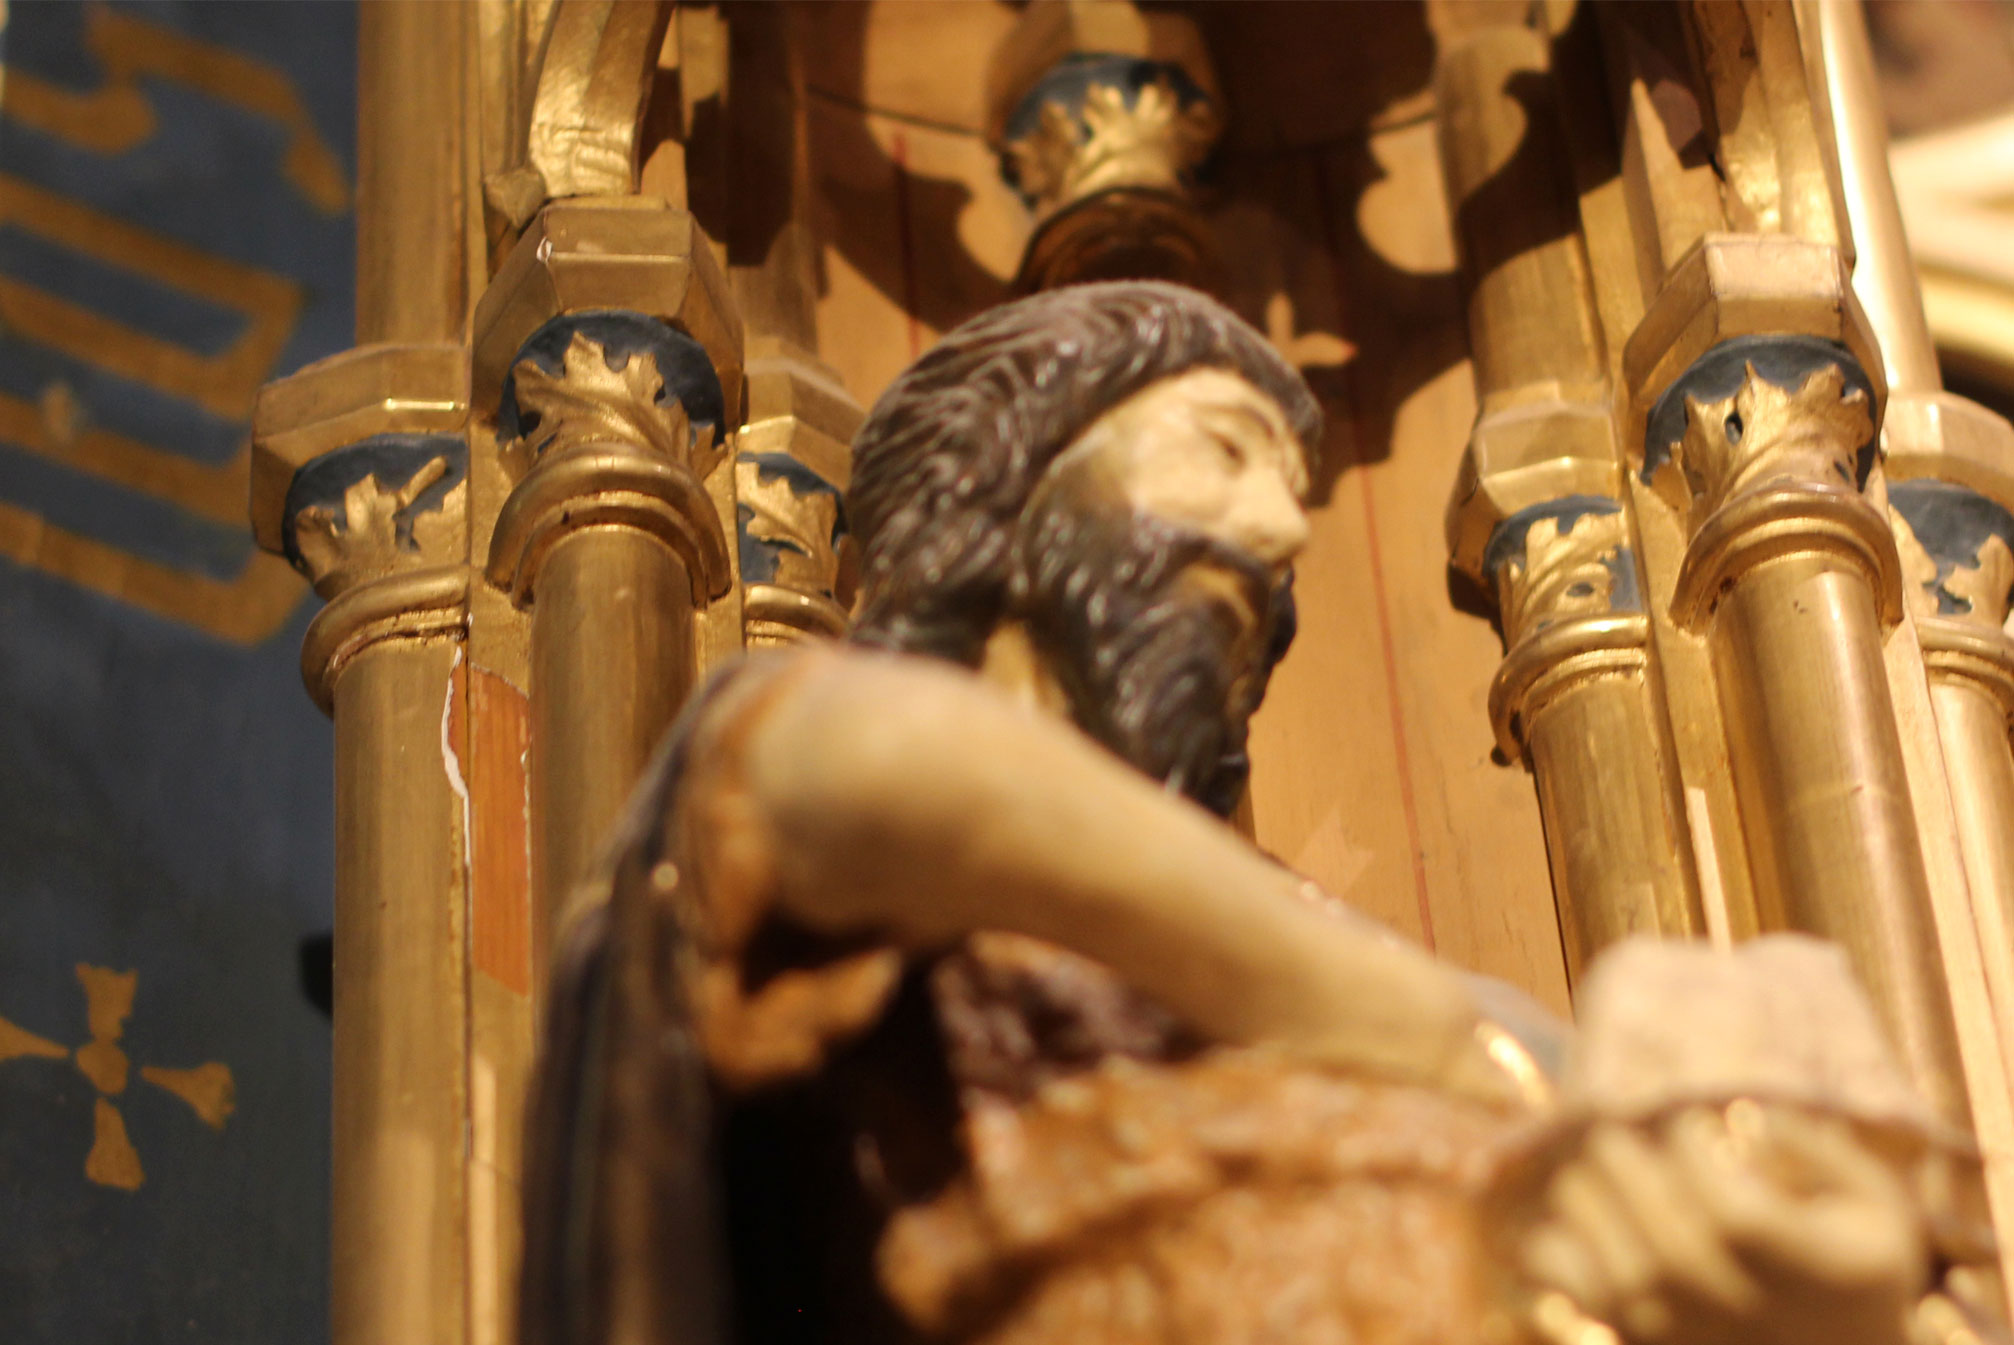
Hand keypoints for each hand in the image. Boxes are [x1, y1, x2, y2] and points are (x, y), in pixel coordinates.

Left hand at [1520, 1105, 1924, 1344]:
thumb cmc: (1849, 1260)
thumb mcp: (1870, 1200)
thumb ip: (1817, 1148)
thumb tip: (1743, 1117)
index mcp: (1819, 1274)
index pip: (1736, 1219)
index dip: (1698, 1160)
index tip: (1689, 1123)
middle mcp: (1756, 1316)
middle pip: (1669, 1245)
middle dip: (1628, 1170)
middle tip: (1615, 1131)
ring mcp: (1699, 1339)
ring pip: (1620, 1273)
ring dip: (1588, 1202)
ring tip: (1594, 1167)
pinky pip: (1584, 1299)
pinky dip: (1558, 1250)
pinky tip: (1576, 1214)